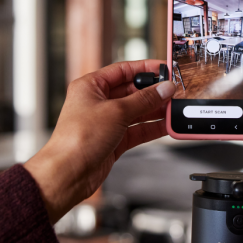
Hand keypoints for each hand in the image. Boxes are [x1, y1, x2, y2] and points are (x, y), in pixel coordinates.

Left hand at [24, 60, 174, 223]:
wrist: (68, 174)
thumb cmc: (77, 139)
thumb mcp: (116, 112)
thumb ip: (144, 100)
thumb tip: (163, 89)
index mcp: (91, 86)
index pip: (123, 70)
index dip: (144, 68)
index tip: (163, 68)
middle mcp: (98, 102)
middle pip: (132, 91)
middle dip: (153, 92)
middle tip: (172, 91)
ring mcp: (107, 122)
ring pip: (137, 111)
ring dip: (155, 110)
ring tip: (173, 108)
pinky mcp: (114, 140)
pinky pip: (138, 129)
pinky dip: (152, 128)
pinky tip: (165, 125)